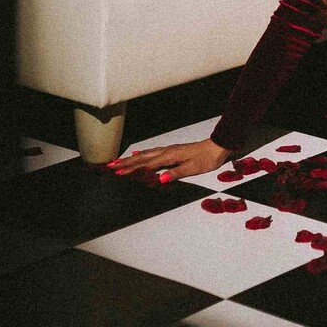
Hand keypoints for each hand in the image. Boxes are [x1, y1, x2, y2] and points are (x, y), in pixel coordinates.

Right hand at [106, 137, 231, 183]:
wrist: (217, 147)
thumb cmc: (206, 159)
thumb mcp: (193, 168)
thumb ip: (176, 173)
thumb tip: (159, 179)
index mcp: (169, 157)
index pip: (147, 165)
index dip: (132, 169)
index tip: (118, 172)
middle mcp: (166, 151)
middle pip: (142, 158)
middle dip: (125, 162)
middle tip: (110, 166)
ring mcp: (168, 150)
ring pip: (145, 154)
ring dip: (131, 158)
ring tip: (118, 161)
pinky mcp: (172, 150)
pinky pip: (152, 152)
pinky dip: (142, 154)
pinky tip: (138, 154)